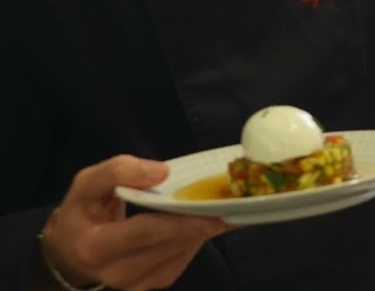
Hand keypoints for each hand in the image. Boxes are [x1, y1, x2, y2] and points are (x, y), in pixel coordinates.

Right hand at [40, 155, 227, 290]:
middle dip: (200, 224)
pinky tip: (201, 223)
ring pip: (179, 255)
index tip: (214, 210)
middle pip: (168, 245)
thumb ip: (118, 171)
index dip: (180, 221)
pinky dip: (193, 241)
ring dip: (201, 232)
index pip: (145, 232)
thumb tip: (161, 172)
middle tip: (229, 204)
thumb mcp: (87, 184)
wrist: (69, 251)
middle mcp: (115, 272)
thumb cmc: (81, 212)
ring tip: (221, 209)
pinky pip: (179, 262)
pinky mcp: (149, 285)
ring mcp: (134, 284)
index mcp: (95, 246)